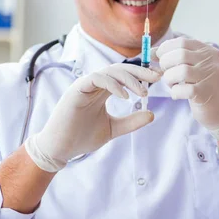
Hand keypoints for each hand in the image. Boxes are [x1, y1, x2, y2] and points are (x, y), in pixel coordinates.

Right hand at [25, 63, 160, 171]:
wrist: (60, 149)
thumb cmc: (82, 137)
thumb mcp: (113, 129)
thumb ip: (131, 122)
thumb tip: (151, 114)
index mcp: (103, 90)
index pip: (125, 75)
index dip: (142, 74)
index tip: (158, 78)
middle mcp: (95, 85)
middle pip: (120, 69)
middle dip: (140, 71)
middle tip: (157, 77)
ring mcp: (85, 85)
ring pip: (110, 71)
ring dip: (129, 79)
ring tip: (142, 91)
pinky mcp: (76, 90)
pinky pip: (96, 78)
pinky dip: (112, 85)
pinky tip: (125, 97)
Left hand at [156, 38, 218, 128]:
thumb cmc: (205, 84)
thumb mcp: (196, 66)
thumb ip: (177, 57)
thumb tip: (151, 52)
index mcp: (208, 51)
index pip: (182, 42)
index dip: (165, 48)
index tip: (159, 56)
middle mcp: (211, 62)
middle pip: (180, 55)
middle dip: (165, 63)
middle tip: (165, 72)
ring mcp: (209, 77)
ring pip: (180, 71)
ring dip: (169, 78)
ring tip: (172, 84)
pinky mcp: (205, 94)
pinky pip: (183, 90)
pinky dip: (175, 92)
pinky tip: (177, 94)